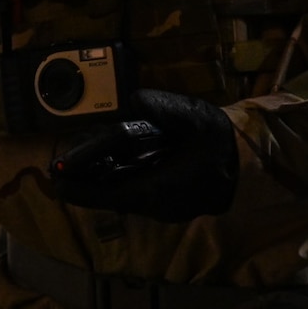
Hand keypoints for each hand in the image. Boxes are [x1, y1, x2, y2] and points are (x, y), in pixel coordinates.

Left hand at [48, 89, 239, 220]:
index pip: (109, 193)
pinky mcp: (167, 202)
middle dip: (84, 182)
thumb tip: (133, 100)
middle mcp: (155, 205)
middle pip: (110, 195)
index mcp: (158, 189)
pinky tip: (104, 166)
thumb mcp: (194, 117)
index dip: (81, 186)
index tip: (57, 179)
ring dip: (98, 182)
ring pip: (120, 196)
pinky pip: (133, 193)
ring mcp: (162, 208)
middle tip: (59, 170)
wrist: (250, 165)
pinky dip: (115, 181)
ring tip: (74, 167)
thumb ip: (164, 107)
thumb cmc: (220, 141)